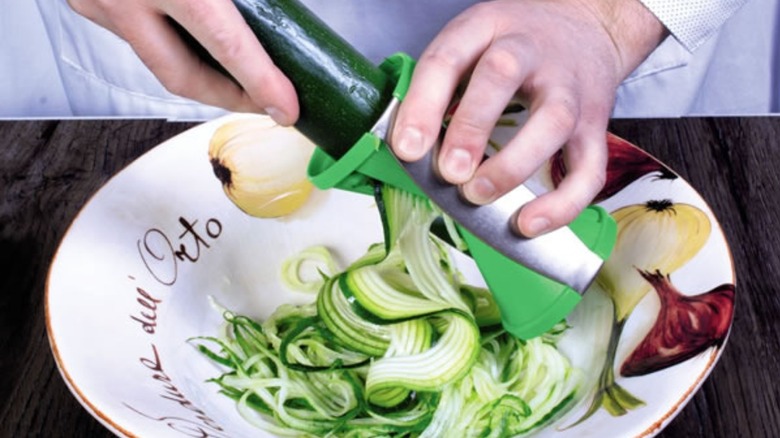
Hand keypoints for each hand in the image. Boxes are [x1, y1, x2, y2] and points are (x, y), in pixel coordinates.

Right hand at [68, 0, 297, 123]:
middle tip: (264, 101)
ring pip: (157, 60)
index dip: (262, 82)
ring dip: (199, 73)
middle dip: (229, 98)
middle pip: (184, 78)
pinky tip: (194, 42)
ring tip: (236, 74)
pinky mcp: (85, 1)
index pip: (227, 45)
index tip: (286, 106)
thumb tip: (277, 9)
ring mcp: (98, 1)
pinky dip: (170, 44)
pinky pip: (136, 37)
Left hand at [391, 0, 666, 236]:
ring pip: (552, 122)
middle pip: (501, 76)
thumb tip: (409, 151)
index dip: (424, 104)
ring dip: (512, 165)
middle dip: (470, 128)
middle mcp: (530, 51)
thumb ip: (439, 88)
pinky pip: (588, 168)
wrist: (586, 26)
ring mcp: (569, 87)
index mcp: (486, 28)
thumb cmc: (513, 45)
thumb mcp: (470, 44)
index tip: (407, 149)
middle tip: (449, 172)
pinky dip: (561, 204)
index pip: (448, 57)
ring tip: (478, 196)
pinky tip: (528, 224)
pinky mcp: (596, 124)